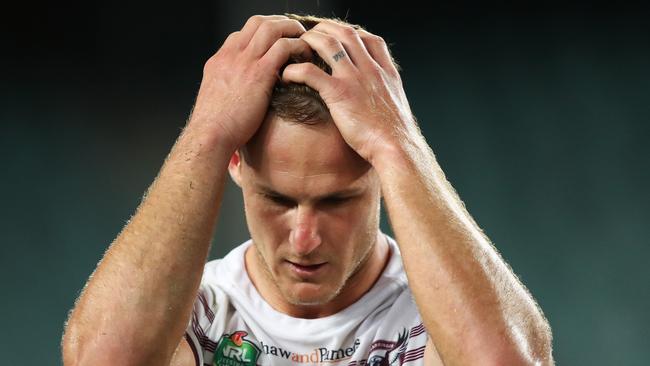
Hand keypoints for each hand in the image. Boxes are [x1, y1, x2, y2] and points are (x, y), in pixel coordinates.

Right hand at [188, 15, 311, 151]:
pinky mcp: (260, 73)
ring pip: (272, 28)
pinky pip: (283, 47)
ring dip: (291, 30)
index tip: (275, 44)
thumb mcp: (217, 99)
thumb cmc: (215, 127)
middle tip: (294, 34)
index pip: (241, 34)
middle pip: (257, 22)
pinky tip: (306, 58)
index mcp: (219, 60)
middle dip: (279, 23)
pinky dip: (298, 47)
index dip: (261, 35)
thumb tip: (243, 93)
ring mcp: (244, 61)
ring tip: (305, 41)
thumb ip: (230, 88)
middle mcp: (231, 55)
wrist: (210, 135)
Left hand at [281, 20, 420, 163]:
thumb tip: (378, 100)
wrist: (397, 148)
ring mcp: (355, 79)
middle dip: (326, 29)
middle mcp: (371, 70)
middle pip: (346, 33)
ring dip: (309, 41)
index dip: (353, 34)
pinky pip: (310, 72)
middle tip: (311, 36)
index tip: (339, 39)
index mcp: (386, 73)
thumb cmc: (396, 136)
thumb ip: (386, 95)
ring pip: (328, 43)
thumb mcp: (397, 107)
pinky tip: (287, 75)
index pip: (371, 39)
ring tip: (296, 48)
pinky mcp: (339, 93)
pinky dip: (295, 70)